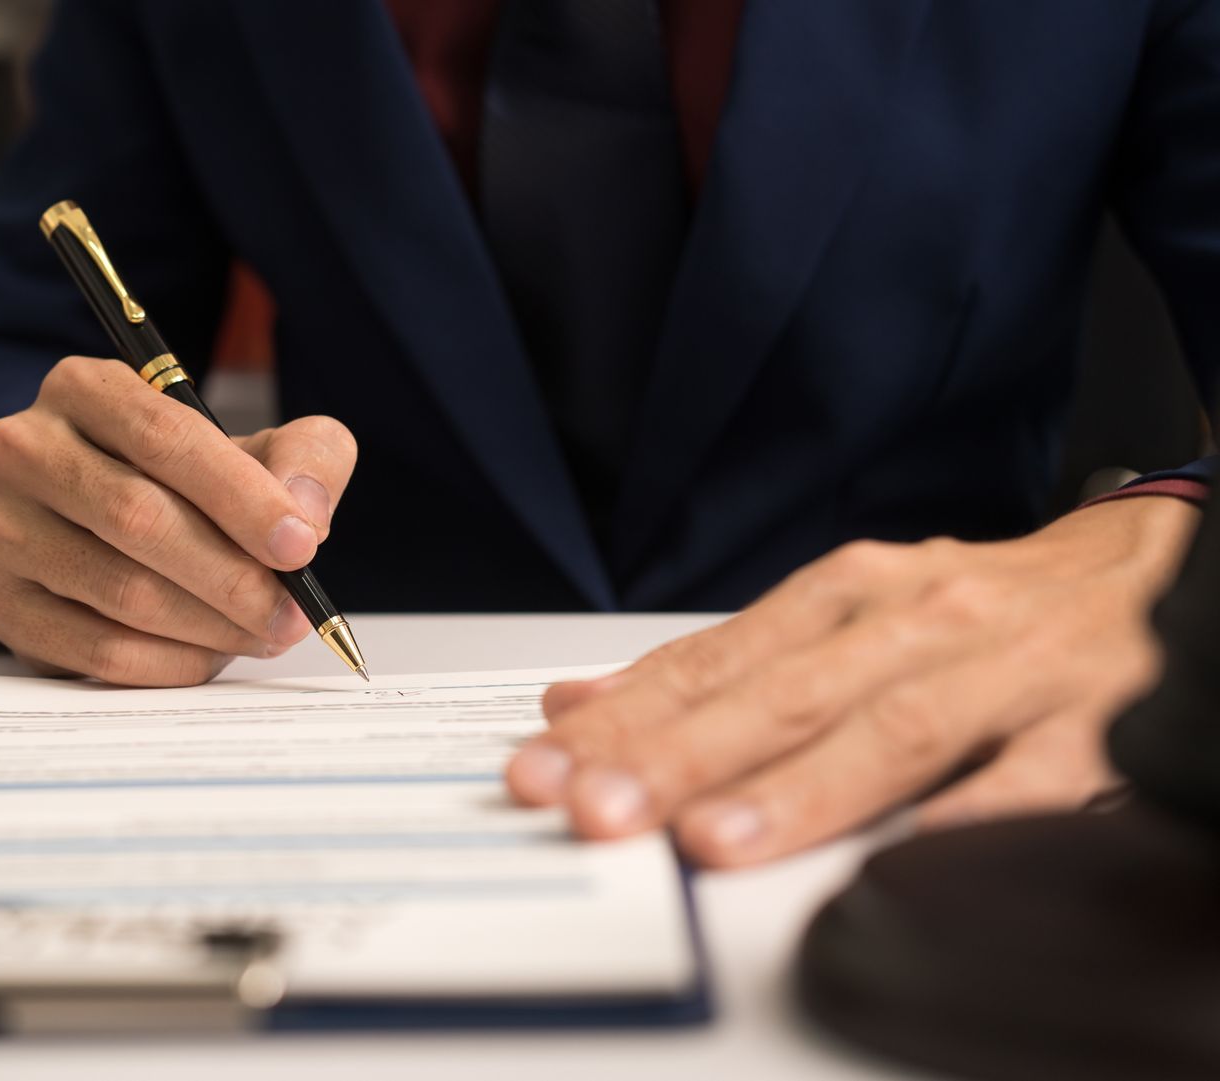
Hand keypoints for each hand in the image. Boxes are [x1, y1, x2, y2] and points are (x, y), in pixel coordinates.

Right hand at [0, 356, 356, 685]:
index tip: (301, 546)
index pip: (164, 438)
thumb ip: (302, 459)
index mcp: (83, 388)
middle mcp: (24, 449)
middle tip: (290, 613)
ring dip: (208, 625)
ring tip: (262, 634)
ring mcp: (1, 530)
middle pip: (137, 517)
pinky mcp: (4, 605)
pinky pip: (95, 648)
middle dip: (231, 575)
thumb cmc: (185, 483)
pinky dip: (168, 662)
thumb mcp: (254, 448)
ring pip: (119, 589)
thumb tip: (303, 516)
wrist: (102, 530)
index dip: (240, 497)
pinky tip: (210, 656)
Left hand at [506, 498, 1200, 866]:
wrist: (1144, 570)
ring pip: (890, 729)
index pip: (717, 660)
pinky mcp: (1091, 727)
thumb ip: (720, 664)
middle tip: (600, 804)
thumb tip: (580, 703)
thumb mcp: (841, 612)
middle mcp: (920, 620)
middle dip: (681, 753)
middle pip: (784, 693)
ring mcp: (1006, 672)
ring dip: (797, 788)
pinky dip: (963, 817)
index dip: (628, 714)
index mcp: (852, 592)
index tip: (552, 759)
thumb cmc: (974, 608)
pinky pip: (1026, 780)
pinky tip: (900, 860)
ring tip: (714, 838)